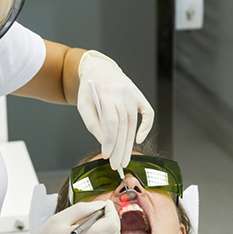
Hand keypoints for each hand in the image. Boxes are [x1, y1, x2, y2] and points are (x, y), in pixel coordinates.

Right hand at [9, 200, 148, 233]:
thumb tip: (99, 205)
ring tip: (101, 224)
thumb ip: (82, 209)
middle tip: (102, 212)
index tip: (103, 204)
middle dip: (112, 217)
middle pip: (115, 229)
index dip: (109, 209)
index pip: (110, 220)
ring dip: (114, 229)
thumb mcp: (58, 219)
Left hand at [77, 50, 153, 168]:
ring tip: (124, 159)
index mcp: (105, 92)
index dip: (110, 141)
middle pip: (123, 125)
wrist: (101, 70)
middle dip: (120, 148)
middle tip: (117, 164)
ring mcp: (133, 94)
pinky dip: (146, 128)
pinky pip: (148, 114)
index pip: (111, 121)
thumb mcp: (84, 105)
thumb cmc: (90, 90)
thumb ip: (93, 124)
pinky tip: (138, 140)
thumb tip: (104, 144)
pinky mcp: (140, 96)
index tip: (107, 155)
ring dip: (129, 144)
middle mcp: (122, 92)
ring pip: (133, 123)